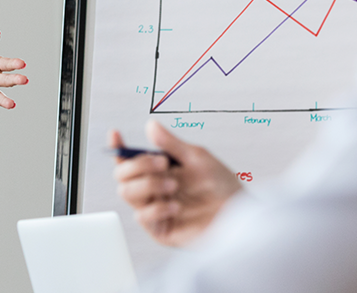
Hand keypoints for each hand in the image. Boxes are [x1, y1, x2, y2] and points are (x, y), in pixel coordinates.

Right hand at [110, 120, 241, 246]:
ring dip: (148, 184)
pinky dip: (157, 207)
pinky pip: (142, 216)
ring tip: (173, 185)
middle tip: (162, 163)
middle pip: (121, 175)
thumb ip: (172, 144)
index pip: (129, 159)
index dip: (118, 147)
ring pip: (126, 193)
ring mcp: (154, 209)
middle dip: (137, 165)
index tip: (116, 134)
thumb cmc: (223, 187)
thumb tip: (151, 126)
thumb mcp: (198, 158)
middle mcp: (153, 189)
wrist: (240, 216)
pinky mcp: (160, 229)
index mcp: (159, 171)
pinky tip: (176, 206)